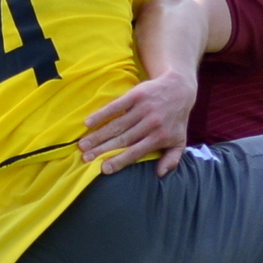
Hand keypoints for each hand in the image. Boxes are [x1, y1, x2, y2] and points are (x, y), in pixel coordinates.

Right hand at [78, 72, 195, 175]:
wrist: (180, 88)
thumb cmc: (176, 119)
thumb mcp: (179, 141)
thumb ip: (172, 160)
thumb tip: (160, 175)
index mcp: (159, 137)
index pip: (136, 152)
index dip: (119, 160)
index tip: (103, 169)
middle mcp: (150, 124)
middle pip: (122, 140)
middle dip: (102, 150)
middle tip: (85, 158)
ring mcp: (143, 109)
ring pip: (116, 125)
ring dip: (98, 135)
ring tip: (82, 145)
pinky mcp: (136, 95)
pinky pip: (116, 106)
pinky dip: (101, 114)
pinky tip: (88, 123)